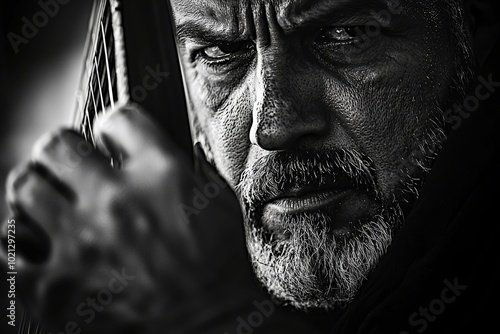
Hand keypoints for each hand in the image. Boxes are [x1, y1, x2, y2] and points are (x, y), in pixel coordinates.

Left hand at [1, 105, 259, 332]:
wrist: (219, 328)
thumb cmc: (223, 267)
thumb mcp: (221, 202)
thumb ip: (191, 165)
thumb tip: (172, 146)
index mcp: (163, 175)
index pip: (116, 119)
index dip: (114, 127)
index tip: (113, 142)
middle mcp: (117, 201)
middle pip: (58, 144)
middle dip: (67, 151)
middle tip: (75, 166)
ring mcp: (82, 245)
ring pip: (25, 187)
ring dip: (39, 190)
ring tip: (53, 201)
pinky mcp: (57, 290)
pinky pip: (10, 253)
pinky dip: (22, 245)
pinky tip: (41, 245)